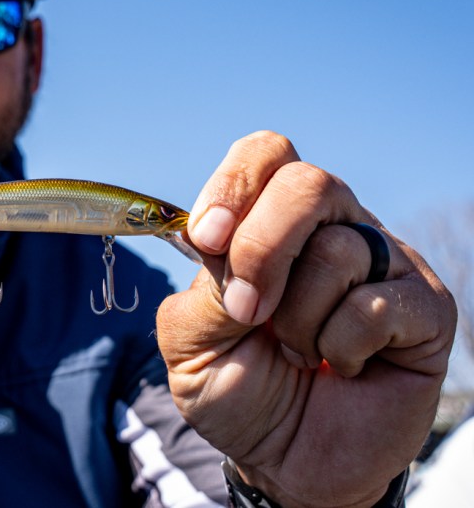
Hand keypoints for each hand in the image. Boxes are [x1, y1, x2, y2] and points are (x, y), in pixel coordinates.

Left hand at [156, 131, 455, 507]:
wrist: (287, 463)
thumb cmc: (239, 392)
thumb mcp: (192, 345)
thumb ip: (200, 290)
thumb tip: (223, 246)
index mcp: (269, 221)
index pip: (266, 155)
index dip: (235, 186)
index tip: (207, 240)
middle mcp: (331, 228)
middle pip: (307, 184)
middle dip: (262, 249)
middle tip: (248, 312)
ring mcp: (382, 264)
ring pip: (338, 249)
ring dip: (298, 318)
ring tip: (298, 354)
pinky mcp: (424, 308)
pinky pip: (378, 304)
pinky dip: (341, 346)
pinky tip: (342, 367)